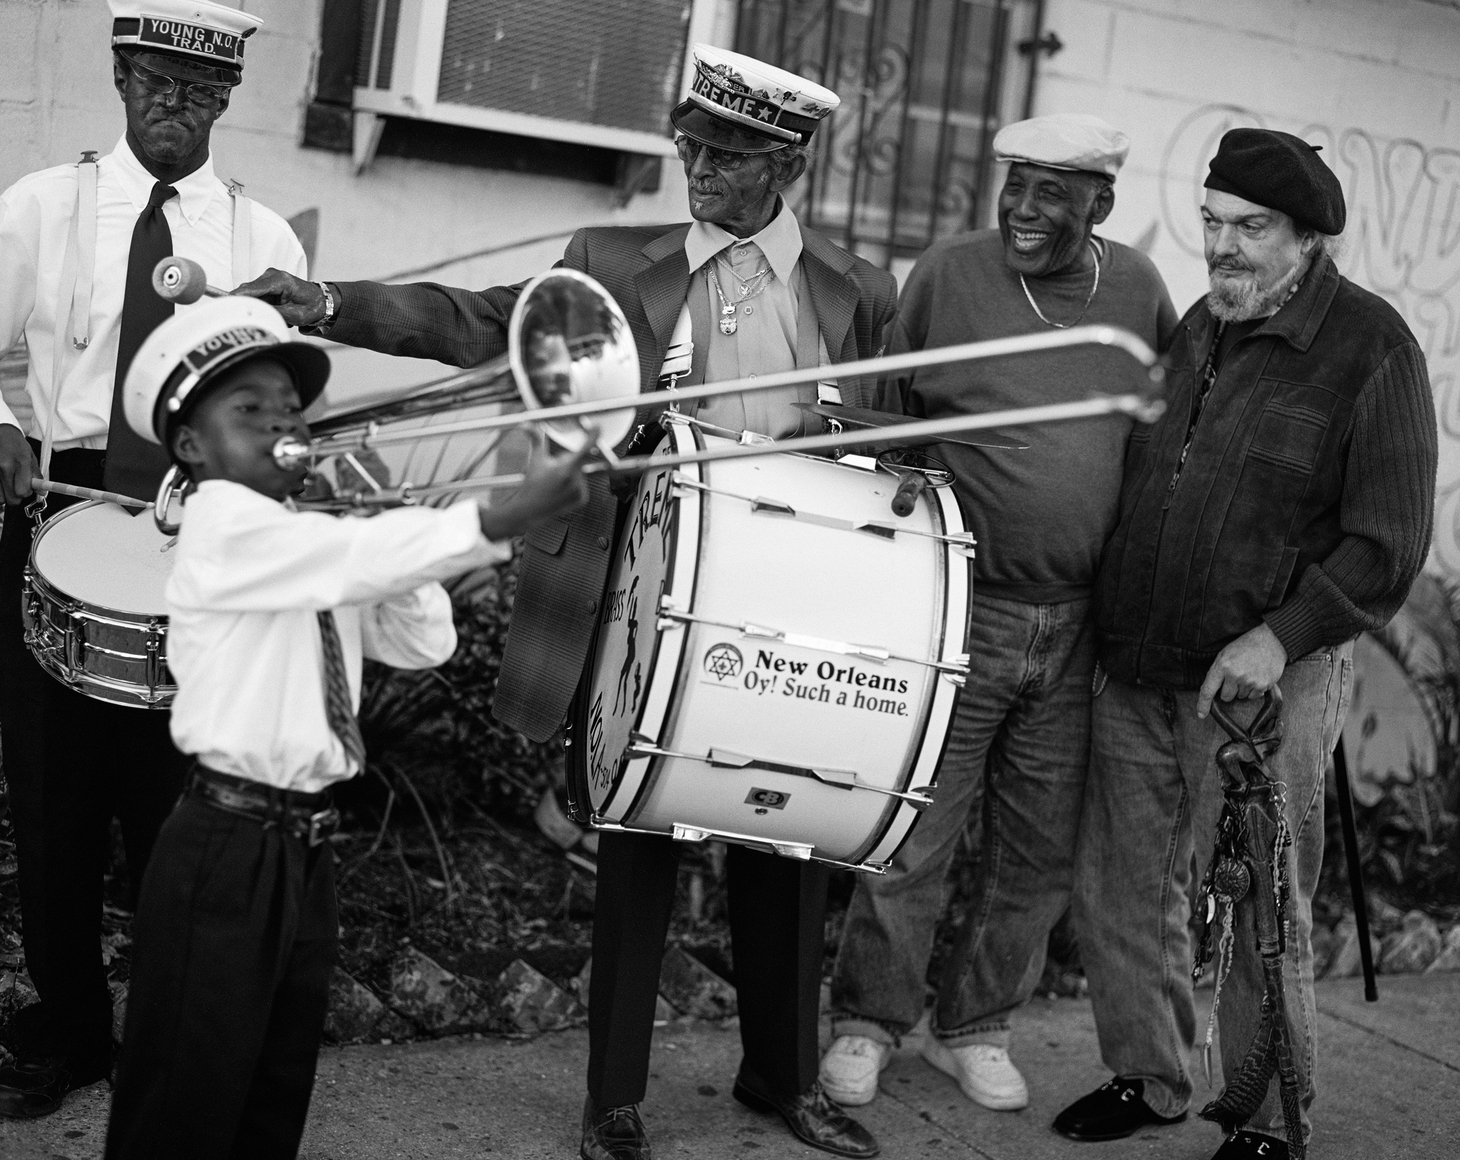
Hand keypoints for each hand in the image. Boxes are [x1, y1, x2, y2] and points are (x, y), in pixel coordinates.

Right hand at [0, 424, 36, 505]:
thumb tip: (42, 493)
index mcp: (20, 463)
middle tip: (16, 488)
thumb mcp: (30, 457)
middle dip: (16, 497)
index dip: (26, 493)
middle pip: (10, 499)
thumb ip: (36, 476)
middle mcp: (4, 468)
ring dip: (5, 495)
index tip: (27, 489)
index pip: (23, 492)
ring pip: (0, 498)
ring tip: (7, 484)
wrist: (0, 432)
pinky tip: (1, 481)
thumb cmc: (15, 444)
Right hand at [233, 268, 327, 327]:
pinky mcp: (267, 283)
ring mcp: (268, 278)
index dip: (236, 297)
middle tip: (258, 320)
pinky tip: (278, 311)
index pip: (251, 288)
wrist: (321, 301)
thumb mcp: (294, 316)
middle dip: (251, 306)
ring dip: (261, 308)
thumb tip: (255, 313)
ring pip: (252, 296)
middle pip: (248, 292)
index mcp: (280, 281)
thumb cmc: (311, 307)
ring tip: (280, 315)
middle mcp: (272, 275)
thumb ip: (274, 313)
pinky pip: (258, 297)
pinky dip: (265, 306)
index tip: (224, 304)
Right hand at [479, 431, 596, 540]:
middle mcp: (576, 480)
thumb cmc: (531, 484)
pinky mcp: (582, 499)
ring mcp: (581, 491)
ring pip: (579, 472)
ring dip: (569, 473)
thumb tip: (526, 423)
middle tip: (551, 472)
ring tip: (554, 484)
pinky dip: (573, 484)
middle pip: (576, 460)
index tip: (599, 426)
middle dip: (566, 461)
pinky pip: (582, 484)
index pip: (585, 448)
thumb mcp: (534, 460)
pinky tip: (560, 490)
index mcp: (566, 468)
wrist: (530, 511)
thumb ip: (535, 439)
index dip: (593, 436)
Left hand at [1196, 622, 1286, 718]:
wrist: (1271, 641)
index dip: (1203, 704)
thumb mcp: (1225, 654)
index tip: (1201, 714)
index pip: (1208, 689)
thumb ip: (1217, 672)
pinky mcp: (1263, 685)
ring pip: (1240, 697)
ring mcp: (1250, 681)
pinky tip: (1257, 676)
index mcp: (1222, 666)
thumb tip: (1211, 692)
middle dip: (1228, 691)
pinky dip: (1254, 690)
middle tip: (1236, 677)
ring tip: (1248, 673)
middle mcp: (1235, 675)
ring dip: (1242, 689)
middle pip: (1226, 697)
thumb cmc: (1245, 646)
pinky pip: (1253, 696)